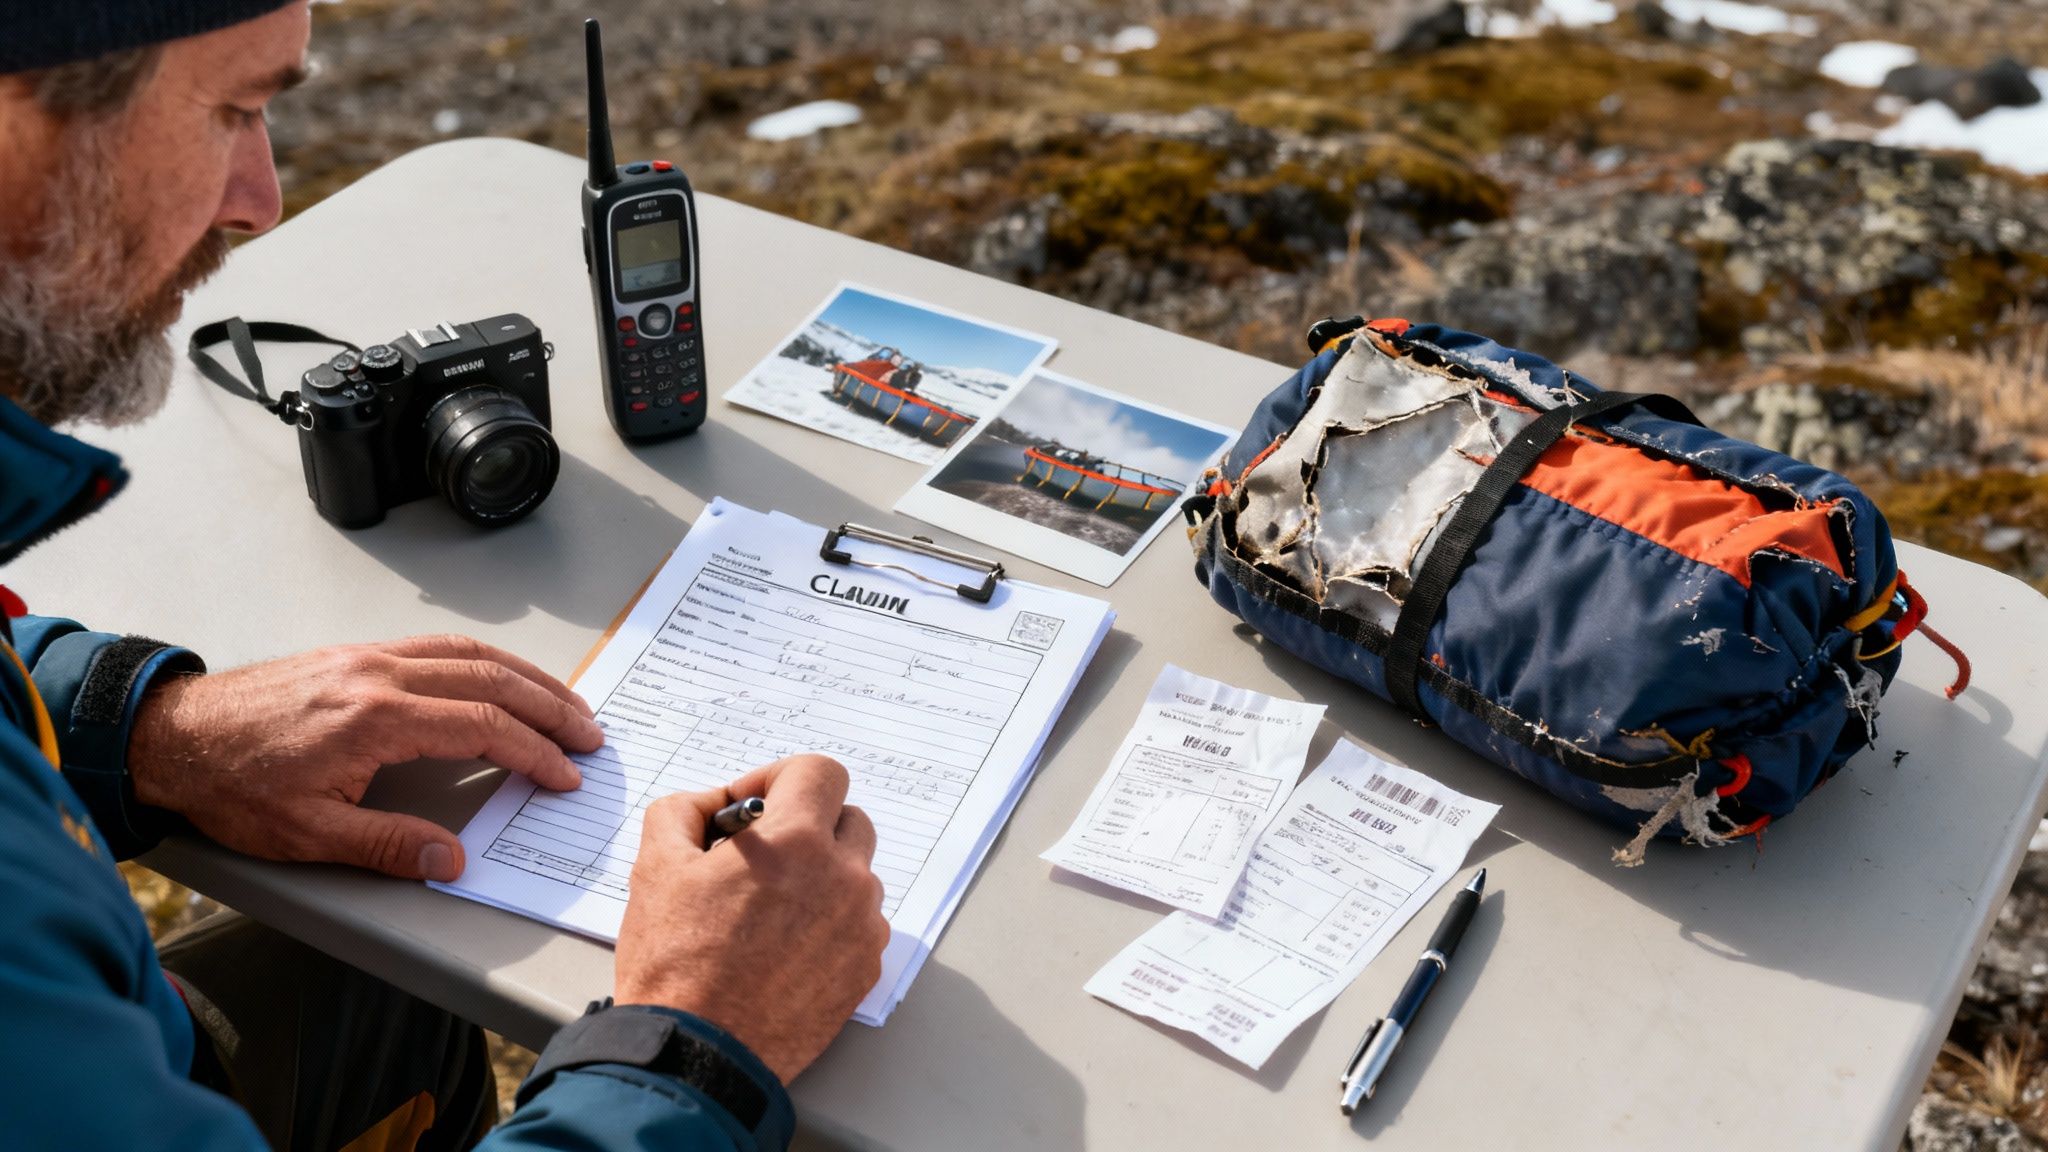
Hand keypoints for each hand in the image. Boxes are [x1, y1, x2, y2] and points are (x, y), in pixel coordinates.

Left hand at [129, 634, 601, 880]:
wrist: (175, 737)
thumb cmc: (234, 785)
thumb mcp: (307, 834)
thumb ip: (386, 844)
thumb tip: (451, 857)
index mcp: (375, 718)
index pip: (481, 725)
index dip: (533, 751)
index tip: (563, 774)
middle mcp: (379, 675)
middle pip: (490, 679)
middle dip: (550, 707)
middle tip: (589, 734)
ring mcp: (368, 657)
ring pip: (470, 654)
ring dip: (526, 677)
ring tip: (564, 703)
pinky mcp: (355, 654)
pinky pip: (437, 647)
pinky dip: (485, 661)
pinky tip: (500, 677)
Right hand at [614, 755, 889, 1082]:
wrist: (697, 1053)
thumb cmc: (675, 965)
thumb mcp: (654, 866)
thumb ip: (683, 811)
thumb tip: (712, 802)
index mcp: (797, 841)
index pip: (820, 770)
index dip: (780, 777)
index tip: (751, 806)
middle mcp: (844, 878)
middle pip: (847, 819)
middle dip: (806, 825)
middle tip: (759, 856)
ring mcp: (861, 926)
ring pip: (856, 875)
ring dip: (820, 876)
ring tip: (767, 910)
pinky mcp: (865, 969)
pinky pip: (860, 924)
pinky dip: (830, 923)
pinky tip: (784, 947)